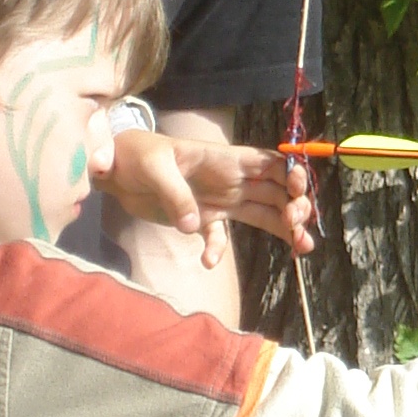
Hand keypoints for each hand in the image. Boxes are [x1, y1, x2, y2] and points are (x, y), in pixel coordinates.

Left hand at [99, 130, 315, 269]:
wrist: (114, 169)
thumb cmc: (136, 155)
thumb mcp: (155, 168)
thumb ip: (175, 193)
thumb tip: (192, 226)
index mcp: (226, 159)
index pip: (271, 162)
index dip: (292, 173)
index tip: (298, 192)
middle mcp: (230, 180)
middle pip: (276, 191)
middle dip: (295, 205)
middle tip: (297, 224)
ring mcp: (219, 200)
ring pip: (263, 214)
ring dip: (284, 228)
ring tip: (303, 247)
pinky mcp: (202, 219)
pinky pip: (219, 236)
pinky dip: (218, 249)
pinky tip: (208, 261)